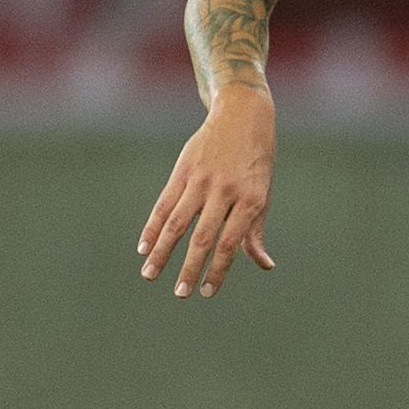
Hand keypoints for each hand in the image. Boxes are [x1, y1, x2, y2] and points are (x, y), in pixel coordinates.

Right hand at [138, 89, 276, 297]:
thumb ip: (256, 230)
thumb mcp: (263, 192)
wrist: (243, 114)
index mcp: (250, 199)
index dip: (218, 270)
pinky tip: (143, 248)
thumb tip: (265, 265)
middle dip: (190, 269)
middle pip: (202, 238)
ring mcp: (202, 180)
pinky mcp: (183, 170)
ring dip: (162, 252)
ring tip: (150, 275)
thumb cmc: (256, 161)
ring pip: (177, 223)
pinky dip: (152, 227)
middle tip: (180, 294)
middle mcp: (225, 191)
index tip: (207, 292)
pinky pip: (164, 204)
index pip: (230, 244)